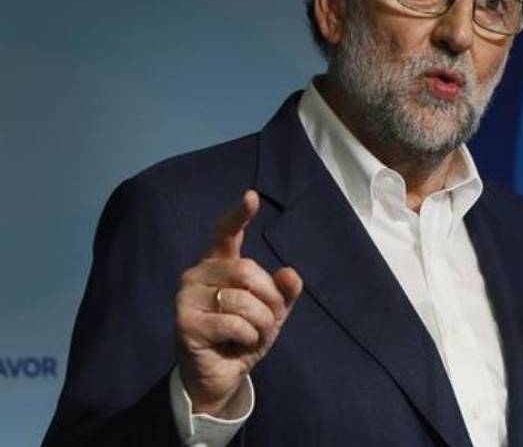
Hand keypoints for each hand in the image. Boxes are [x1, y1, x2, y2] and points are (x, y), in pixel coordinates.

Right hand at [174, 190, 303, 415]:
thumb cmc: (244, 337)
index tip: (251, 196)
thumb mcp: (273, 312)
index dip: (239, 215)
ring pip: (243, 300)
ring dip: (262, 324)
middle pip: (248, 271)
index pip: (225, 233)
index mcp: (217, 265)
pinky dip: (248, 337)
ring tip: (252, 336)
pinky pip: (235, 323)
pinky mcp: (184, 322)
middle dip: (270, 300)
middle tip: (269, 322)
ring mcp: (185, 297)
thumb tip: (289, 272)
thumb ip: (284, 291)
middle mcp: (196, 274)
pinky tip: (235, 345)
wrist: (221, 376)